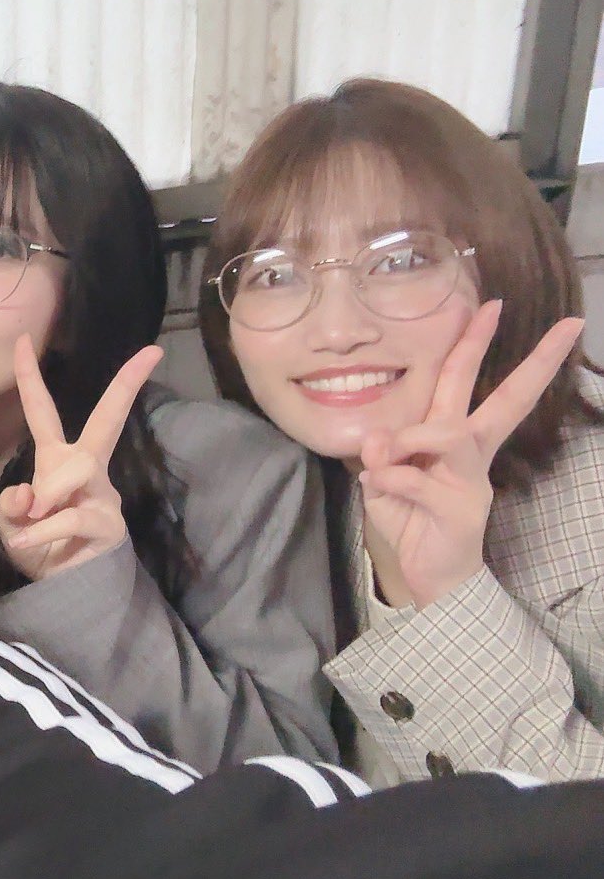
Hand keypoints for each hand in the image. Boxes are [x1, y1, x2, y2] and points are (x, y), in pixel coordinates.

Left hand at [0, 334, 163, 580]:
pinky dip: (42, 530)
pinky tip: (28, 541)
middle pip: (107, 420)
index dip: (29, 377)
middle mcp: (85, 469)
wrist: (63, 593)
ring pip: (78, 467)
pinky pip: (71, 515)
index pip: (42, 412)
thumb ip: (10, 506)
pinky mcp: (110, 523)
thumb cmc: (39, 549)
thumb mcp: (11, 525)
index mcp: (56, 460)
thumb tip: (29, 492)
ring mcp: (102, 494)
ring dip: (50, 489)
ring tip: (34, 514)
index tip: (22, 339)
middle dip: (127, 385)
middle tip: (150, 353)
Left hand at [359, 300, 584, 607]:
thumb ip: (380, 453)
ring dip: (408, 438)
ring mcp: (471, 480)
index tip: (496, 303)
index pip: (472, 384)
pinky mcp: (461, 509)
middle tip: (501, 306)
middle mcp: (470, 453)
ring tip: (384, 455)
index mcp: (453, 438)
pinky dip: (387, 482)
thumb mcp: (383, 479)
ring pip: (448, 434)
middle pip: (494, 396)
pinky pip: (413, 481)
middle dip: (499, 352)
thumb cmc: (409, 518)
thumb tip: (378, 436)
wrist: (429, 574)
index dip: (481, 345)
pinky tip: (379, 492)